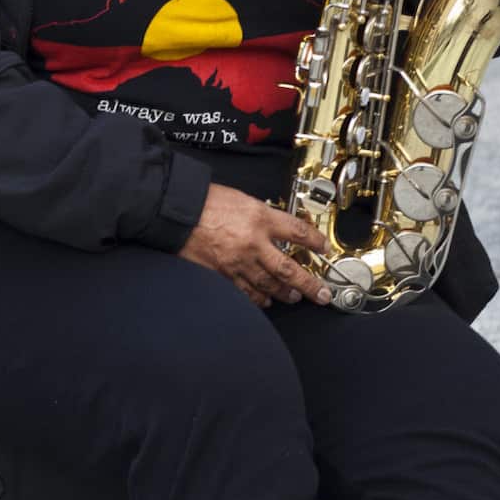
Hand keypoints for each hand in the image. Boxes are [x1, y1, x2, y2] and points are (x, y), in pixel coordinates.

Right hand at [178, 183, 333, 308]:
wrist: (176, 211)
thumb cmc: (205, 201)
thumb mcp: (243, 198)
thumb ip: (261, 215)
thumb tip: (276, 228)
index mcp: (260, 218)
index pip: (298, 232)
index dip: (315, 242)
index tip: (323, 248)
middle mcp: (253, 243)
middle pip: (289, 269)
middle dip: (310, 285)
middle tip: (322, 293)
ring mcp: (238, 262)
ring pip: (269, 286)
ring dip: (286, 294)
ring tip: (295, 297)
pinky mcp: (222, 274)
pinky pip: (246, 292)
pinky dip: (259, 299)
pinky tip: (266, 301)